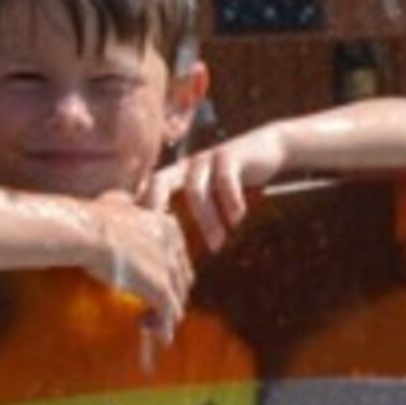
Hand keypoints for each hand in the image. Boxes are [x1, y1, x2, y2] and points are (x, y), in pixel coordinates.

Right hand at [80, 193, 192, 337]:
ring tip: (152, 326)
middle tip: (156, 309)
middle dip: (171, 296)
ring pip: (178, 299)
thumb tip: (125, 200)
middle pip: (182, 279)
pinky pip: (169, 315)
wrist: (91, 232)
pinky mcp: (161, 289)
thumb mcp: (117, 200)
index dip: (169, 274)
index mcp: (168, 225)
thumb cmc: (95, 217)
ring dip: (166, 315)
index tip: (155, 285)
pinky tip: (159, 338)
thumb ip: (127, 203)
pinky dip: (165, 327)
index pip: (179, 256)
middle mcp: (175, 246)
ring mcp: (170, 269)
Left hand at [150, 134, 280, 255]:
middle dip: (154, 207)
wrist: (267, 148)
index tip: (137, 239)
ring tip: (217, 245)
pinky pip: (225, 179)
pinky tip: (237, 220)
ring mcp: (206, 159)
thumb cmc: (234, 181)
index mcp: (175, 176)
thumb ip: (196, 215)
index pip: (149, 191)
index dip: (140, 210)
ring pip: (196, 189)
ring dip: (206, 220)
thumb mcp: (212, 196)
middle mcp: (185, 167)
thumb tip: (181, 256)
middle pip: (159, 182)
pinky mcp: (229, 155)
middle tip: (157, 240)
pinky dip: (230, 201)